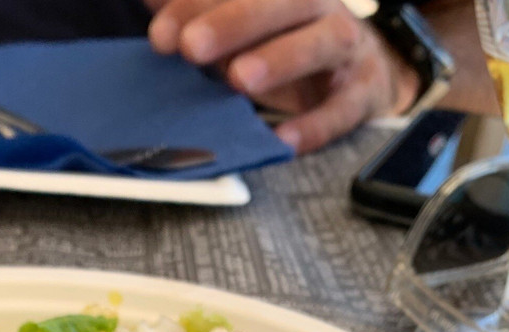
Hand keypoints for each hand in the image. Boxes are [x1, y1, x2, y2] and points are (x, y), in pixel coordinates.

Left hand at [146, 0, 420, 152]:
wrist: (357, 70)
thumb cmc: (280, 42)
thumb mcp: (236, 23)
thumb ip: (193, 11)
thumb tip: (147, 1)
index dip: (197, 6)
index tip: (160, 35)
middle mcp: (316, 7)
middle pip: (282, 3)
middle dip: (234, 22)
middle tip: (191, 47)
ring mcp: (345, 47)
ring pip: (321, 43)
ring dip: (281, 59)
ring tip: (239, 79)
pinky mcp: (362, 92)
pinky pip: (343, 108)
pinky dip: (315, 125)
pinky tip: (283, 140)